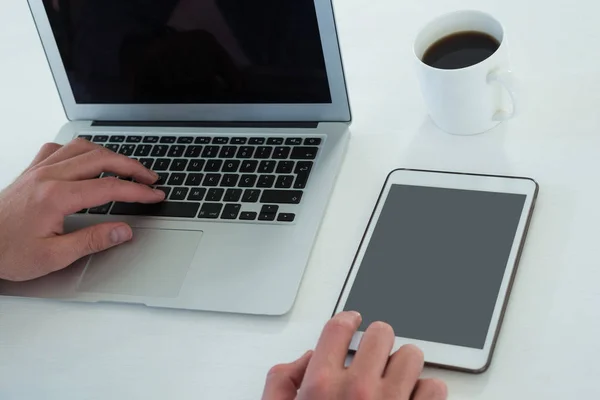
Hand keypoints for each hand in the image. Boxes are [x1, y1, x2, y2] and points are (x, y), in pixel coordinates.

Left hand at [0, 138, 164, 281]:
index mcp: (56, 197)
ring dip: (110, 155)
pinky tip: (88, 160)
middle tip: (150, 179)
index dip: (137, 191)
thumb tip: (123, 230)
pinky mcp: (32, 170)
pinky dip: (81, 150)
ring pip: (83, 148)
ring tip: (127, 168)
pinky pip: (60, 148)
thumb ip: (92, 241)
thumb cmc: (7, 251)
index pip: (109, 188)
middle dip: (132, 167)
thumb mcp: (53, 256)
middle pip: (102, 159)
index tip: (154, 195)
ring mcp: (39, 170)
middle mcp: (48, 176)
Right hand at [262, 312, 446, 399]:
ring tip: (395, 379)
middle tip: (374, 354)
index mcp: (320, 388)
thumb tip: (306, 360)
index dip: (347, 318)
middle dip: (377, 341)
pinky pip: (435, 389)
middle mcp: (358, 391)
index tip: (354, 320)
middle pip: (380, 334)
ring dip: (404, 364)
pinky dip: (427, 392)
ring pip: (413, 356)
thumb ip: (281, 383)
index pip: (338, 328)